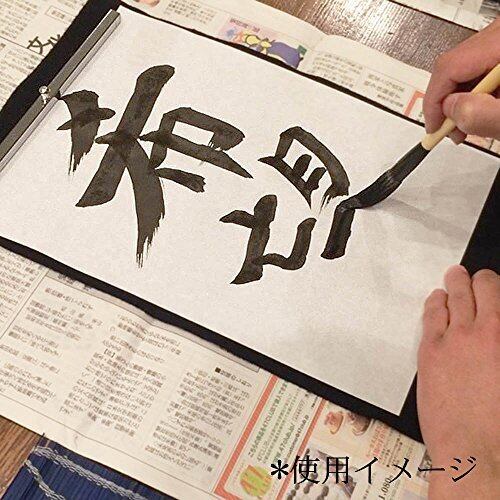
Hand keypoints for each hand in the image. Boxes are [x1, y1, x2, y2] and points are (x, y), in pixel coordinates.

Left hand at [418, 265, 499, 498]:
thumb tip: (492, 337)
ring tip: (454, 278)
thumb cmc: (499, 424)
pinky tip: (436, 300)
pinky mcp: (430, 350)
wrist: (475, 450)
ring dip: (455, 285)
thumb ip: (496, 349)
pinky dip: (434, 303)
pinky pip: (431, 316)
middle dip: (479, 280)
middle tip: (476, 276)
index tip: (495, 287)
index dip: (498, 288)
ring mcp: (454, 339)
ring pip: (454, 298)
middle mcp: (483, 332)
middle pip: (481, 290)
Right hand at [423, 19, 499, 142]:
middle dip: (447, 104)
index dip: (434, 103)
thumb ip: (483, 113)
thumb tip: (451, 110)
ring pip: (464, 68)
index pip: (447, 67)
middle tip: (452, 130)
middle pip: (452, 66)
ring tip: (471, 124)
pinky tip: (485, 108)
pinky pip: (478, 68)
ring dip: (461, 101)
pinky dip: (477, 93)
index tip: (434, 128)